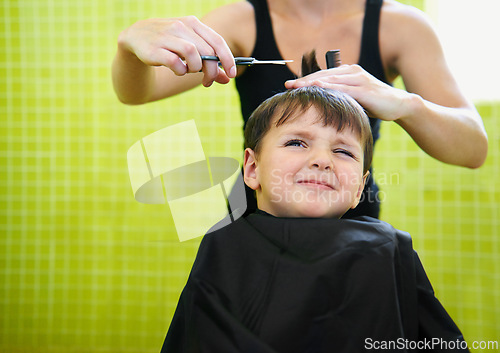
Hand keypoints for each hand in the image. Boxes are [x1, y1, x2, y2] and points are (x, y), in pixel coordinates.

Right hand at [117, 16, 236, 86]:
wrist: (136, 37)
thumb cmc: (169, 44)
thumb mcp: (191, 49)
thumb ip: (209, 62)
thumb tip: (227, 79)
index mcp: (193, 24)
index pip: (218, 41)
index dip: (228, 59)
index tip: (233, 74)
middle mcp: (182, 27)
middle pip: (208, 52)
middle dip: (212, 71)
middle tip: (207, 82)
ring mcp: (168, 36)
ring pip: (193, 55)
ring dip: (195, 69)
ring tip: (189, 71)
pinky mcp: (155, 49)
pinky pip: (175, 63)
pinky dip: (180, 70)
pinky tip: (178, 70)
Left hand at [285, 65, 411, 121]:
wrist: (398, 104)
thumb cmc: (373, 103)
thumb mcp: (352, 98)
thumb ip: (338, 97)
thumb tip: (319, 105)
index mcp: (347, 73)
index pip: (322, 75)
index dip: (305, 80)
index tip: (290, 85)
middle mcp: (352, 72)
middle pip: (323, 75)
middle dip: (304, 80)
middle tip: (288, 85)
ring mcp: (359, 79)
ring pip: (332, 79)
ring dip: (313, 83)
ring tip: (298, 87)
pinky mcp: (365, 89)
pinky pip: (344, 88)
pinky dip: (330, 89)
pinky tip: (319, 91)